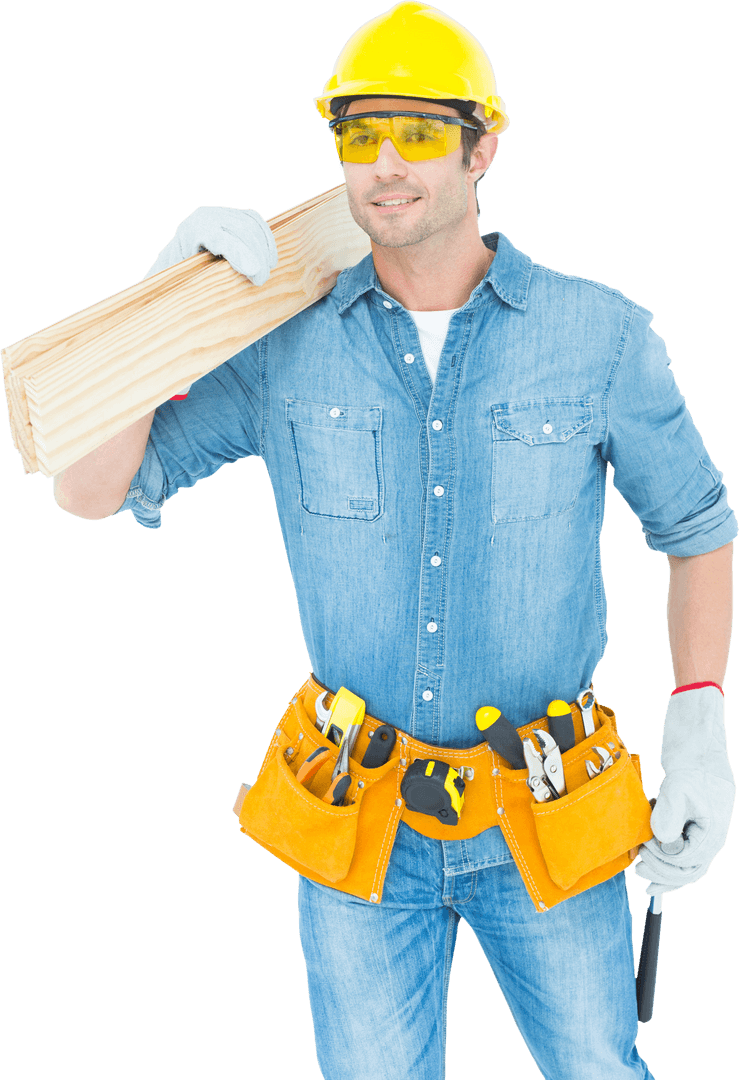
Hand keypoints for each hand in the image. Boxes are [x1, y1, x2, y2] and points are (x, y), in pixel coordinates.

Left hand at [144, 206, 278, 397]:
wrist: (161, 306)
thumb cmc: (166, 327)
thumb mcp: (166, 339)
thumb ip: (173, 357)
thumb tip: (183, 389)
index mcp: (175, 249)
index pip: (206, 228)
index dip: (233, 246)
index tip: (253, 273)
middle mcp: (193, 231)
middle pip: (229, 220)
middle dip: (253, 246)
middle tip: (262, 279)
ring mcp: (213, 227)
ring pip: (244, 219)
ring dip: (262, 242)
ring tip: (267, 272)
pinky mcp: (230, 231)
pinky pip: (253, 223)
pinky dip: (266, 238)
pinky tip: (271, 261)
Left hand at [633, 685, 734, 894]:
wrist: (697, 738)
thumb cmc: (692, 759)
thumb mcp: (678, 787)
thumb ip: (670, 816)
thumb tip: (662, 843)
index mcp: (713, 831)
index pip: (687, 863)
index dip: (662, 861)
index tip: (643, 849)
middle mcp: (711, 835)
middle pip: (688, 870)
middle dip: (661, 872)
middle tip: (638, 865)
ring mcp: (702, 829)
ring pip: (684, 863)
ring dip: (662, 867)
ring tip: (641, 863)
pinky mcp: (691, 820)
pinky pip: (681, 848)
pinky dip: (665, 855)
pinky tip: (649, 849)